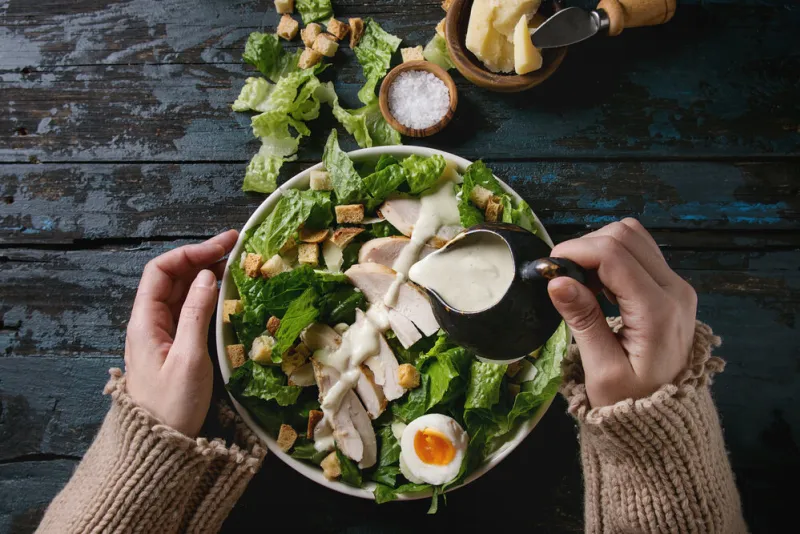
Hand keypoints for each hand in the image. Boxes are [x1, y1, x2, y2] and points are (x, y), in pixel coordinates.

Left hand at [124, 230, 238, 436]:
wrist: (160, 446)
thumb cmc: (172, 405)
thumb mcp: (189, 358)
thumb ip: (197, 314)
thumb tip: (207, 275)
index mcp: (145, 321)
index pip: (161, 270)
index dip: (190, 253)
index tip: (223, 246)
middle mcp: (151, 322)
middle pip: (173, 277)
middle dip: (203, 258)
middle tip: (237, 247)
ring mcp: (163, 334)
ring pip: (184, 293)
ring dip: (207, 275)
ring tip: (236, 264)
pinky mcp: (176, 346)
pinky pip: (190, 311)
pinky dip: (209, 296)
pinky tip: (228, 293)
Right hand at [547, 219, 696, 407]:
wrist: (667, 419)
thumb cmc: (631, 401)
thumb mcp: (602, 370)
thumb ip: (583, 320)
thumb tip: (557, 280)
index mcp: (658, 310)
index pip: (613, 255)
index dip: (574, 251)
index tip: (547, 268)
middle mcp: (674, 289)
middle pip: (625, 235)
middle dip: (585, 246)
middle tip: (561, 275)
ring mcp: (676, 286)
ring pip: (633, 236)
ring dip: (599, 248)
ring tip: (579, 280)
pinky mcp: (672, 288)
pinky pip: (640, 251)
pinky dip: (612, 255)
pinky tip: (597, 282)